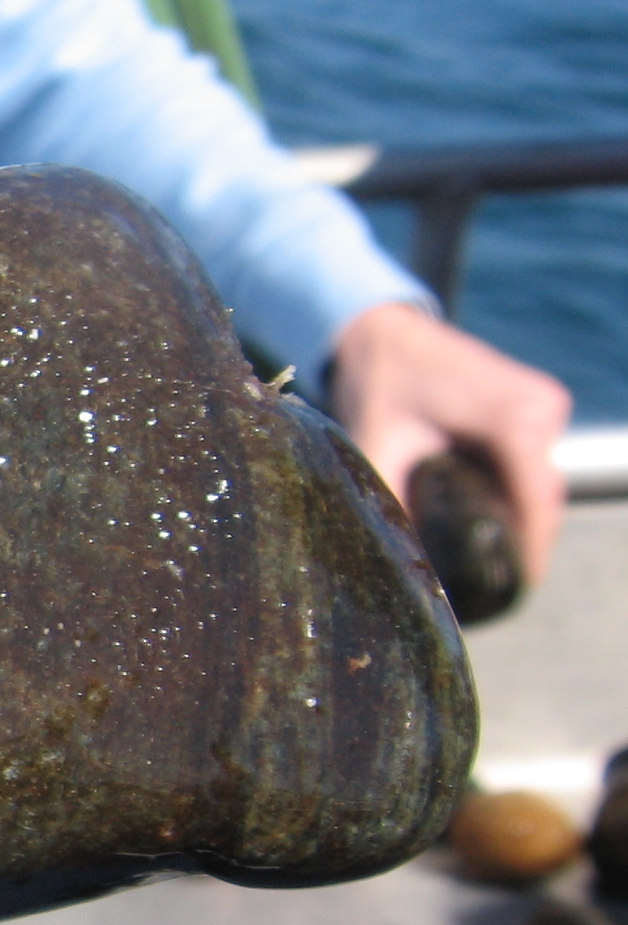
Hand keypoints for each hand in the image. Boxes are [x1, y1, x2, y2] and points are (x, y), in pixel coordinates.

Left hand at [327, 300, 572, 581]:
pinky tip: (484, 522)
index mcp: (514, 417)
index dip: (530, 552)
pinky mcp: (537, 408)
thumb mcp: (378, 448)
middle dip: (521, 543)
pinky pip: (534, 465)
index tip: (515, 591)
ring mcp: (545, 406)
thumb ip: (390, 503)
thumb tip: (398, 564)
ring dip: (518, 518)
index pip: (538, 501)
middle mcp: (543, 408)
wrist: (385, 332)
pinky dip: (514, 493)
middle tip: (487, 589)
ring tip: (483, 563)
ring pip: (541, 483)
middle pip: (543, 498)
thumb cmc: (380, 384)